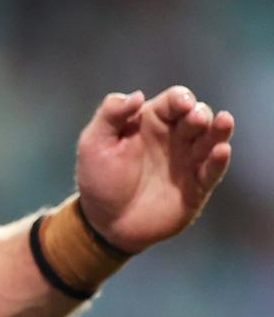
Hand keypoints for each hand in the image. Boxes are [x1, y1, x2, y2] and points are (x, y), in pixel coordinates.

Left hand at [75, 85, 233, 252]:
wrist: (104, 221)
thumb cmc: (98, 178)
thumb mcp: (94, 142)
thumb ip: (110, 115)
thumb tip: (137, 95)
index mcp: (150, 122)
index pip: (173, 102)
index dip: (181, 98)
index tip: (181, 103)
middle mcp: (174, 139)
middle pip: (197, 116)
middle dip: (199, 112)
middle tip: (195, 117)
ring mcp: (187, 162)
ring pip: (211, 140)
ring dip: (219, 130)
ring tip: (223, 122)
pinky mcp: (196, 187)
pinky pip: (212, 170)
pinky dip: (220, 160)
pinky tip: (221, 150)